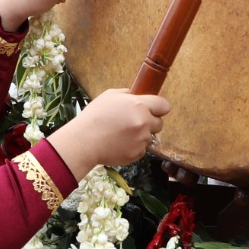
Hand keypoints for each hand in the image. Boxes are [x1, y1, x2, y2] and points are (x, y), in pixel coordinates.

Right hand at [46, 89, 170, 181]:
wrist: (84, 141)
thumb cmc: (94, 116)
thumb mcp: (109, 96)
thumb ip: (127, 94)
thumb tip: (136, 95)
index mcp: (139, 105)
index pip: (164, 105)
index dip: (159, 108)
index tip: (153, 110)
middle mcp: (144, 123)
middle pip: (160, 123)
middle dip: (150, 123)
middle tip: (134, 123)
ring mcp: (142, 140)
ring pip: (149, 137)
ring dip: (140, 136)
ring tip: (121, 134)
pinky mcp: (137, 154)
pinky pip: (141, 149)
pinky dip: (133, 147)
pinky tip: (119, 144)